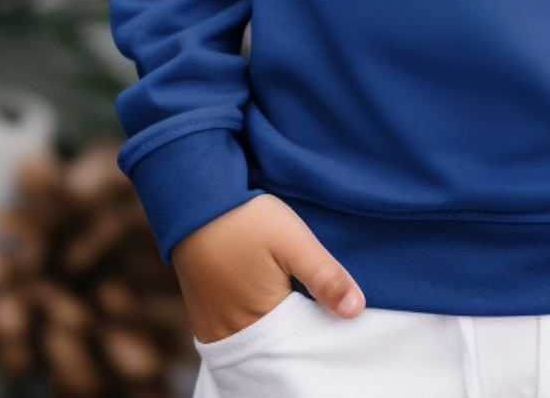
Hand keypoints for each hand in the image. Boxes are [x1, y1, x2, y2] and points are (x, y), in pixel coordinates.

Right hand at [170, 193, 365, 342]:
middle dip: (296, 331)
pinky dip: (254, 321)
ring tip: (290, 297)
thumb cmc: (244, 219)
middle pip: (275, 348)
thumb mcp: (293, 240)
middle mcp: (230, 336)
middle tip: (311, 301)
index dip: (318, 330)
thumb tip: (356, 310)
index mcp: (257, 325)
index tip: (331, 310)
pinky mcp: (203, 315)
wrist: (193, 200)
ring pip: (256, 340)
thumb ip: (325, 276)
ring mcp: (213, 328)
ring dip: (274, 325)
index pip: (298, 347)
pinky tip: (266, 296)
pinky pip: (235, 330)